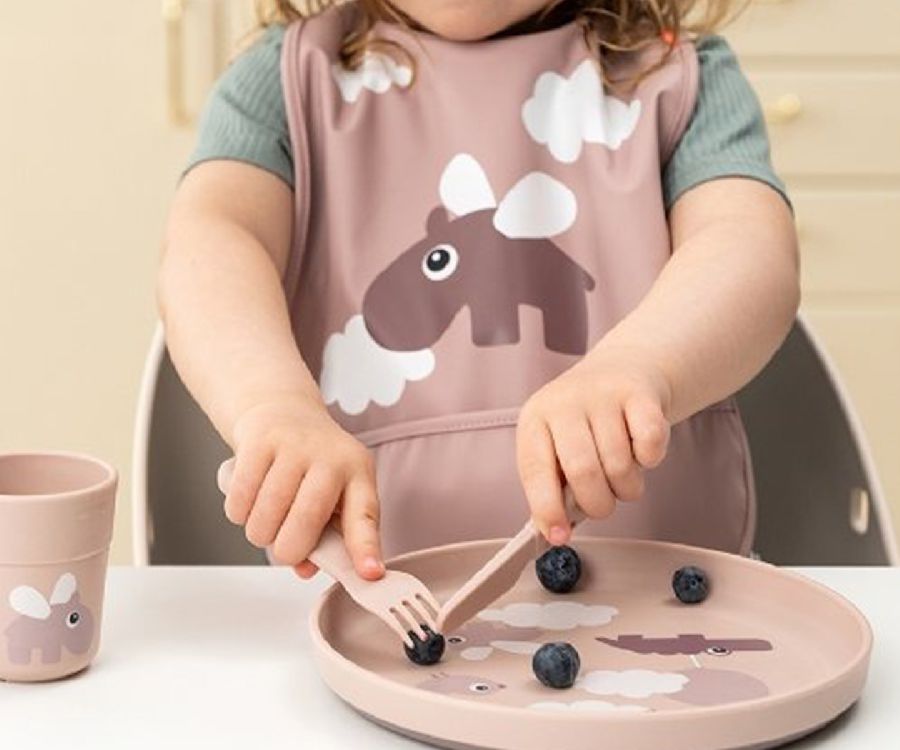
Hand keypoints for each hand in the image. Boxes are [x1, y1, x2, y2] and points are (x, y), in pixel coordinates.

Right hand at [223, 394, 383, 580]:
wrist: (282, 410)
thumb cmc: (312, 463)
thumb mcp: (333, 494)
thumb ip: (326, 536)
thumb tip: (305, 569)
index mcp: (358, 472)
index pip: (365, 514)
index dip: (366, 548)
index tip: (369, 574)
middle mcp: (330, 456)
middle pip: (305, 521)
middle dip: (288, 550)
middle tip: (285, 549)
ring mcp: (294, 445)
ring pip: (266, 517)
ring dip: (260, 533)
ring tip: (267, 521)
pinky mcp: (259, 442)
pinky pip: (240, 501)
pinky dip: (239, 514)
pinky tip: (250, 502)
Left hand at [516, 345, 671, 544]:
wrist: (620, 370)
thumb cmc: (582, 424)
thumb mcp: (554, 447)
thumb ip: (551, 488)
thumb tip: (553, 532)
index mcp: (535, 420)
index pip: (535, 471)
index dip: (548, 509)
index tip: (560, 536)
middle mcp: (565, 403)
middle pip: (583, 472)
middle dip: (597, 504)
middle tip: (602, 504)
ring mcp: (603, 395)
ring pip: (620, 465)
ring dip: (626, 487)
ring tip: (622, 476)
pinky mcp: (640, 394)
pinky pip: (650, 444)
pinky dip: (650, 461)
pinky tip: (640, 452)